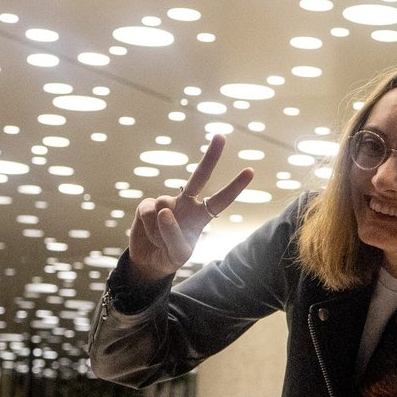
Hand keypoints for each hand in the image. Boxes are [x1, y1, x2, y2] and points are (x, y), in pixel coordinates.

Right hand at [124, 135, 252, 282]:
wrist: (148, 261)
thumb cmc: (170, 256)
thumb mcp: (179, 253)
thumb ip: (175, 235)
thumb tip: (164, 210)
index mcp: (201, 216)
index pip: (221, 200)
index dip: (235, 186)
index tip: (251, 170)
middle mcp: (186, 204)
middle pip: (200, 176)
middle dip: (211, 156)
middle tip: (221, 135)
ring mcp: (165, 202)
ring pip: (163, 209)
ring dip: (160, 231)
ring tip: (160, 240)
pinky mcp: (146, 205)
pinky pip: (148, 213)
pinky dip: (149, 228)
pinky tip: (148, 233)